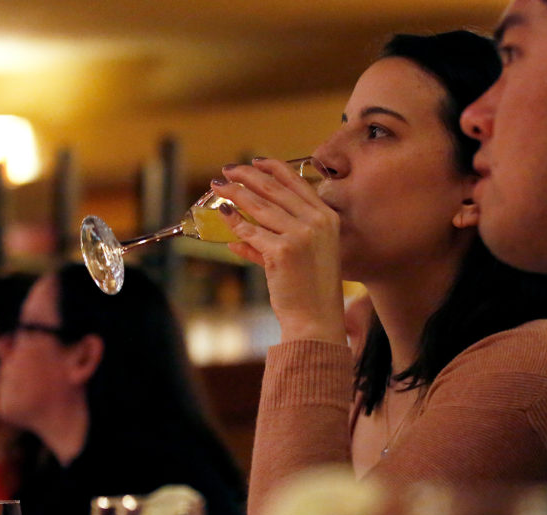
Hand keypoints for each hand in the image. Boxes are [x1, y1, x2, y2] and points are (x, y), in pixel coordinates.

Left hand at [212, 158, 345, 344]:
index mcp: (327, 218)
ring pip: (259, 206)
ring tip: (219, 187)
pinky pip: (251, 232)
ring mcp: (301, 235)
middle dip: (247, 176)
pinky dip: (234, 224)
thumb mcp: (304, 256)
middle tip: (228, 170)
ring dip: (235, 193)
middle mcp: (317, 222)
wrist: (317, 320)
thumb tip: (240, 230)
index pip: (296, 182)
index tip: (253, 162)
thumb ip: (275, 238)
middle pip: (274, 189)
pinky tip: (224, 217)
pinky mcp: (283, 251)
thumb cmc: (311, 291)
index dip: (272, 168)